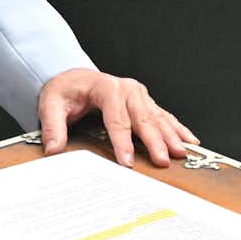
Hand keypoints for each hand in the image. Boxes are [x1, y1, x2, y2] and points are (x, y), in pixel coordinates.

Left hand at [36, 69, 195, 167]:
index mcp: (106, 88)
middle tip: (162, 161)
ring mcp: (139, 94)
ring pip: (157, 117)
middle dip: (154, 141)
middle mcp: (127, 89)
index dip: (122, 142)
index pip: (116, 118)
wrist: (73, 77)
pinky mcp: (145, 101)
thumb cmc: (65, 90)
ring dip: (171, 136)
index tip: (126, 162)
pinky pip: (164, 116)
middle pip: (142, 118)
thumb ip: (52, 126)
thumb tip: (53, 148)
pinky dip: (178, 129)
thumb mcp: (51, 104)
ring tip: (182, 153)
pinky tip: (190, 141)